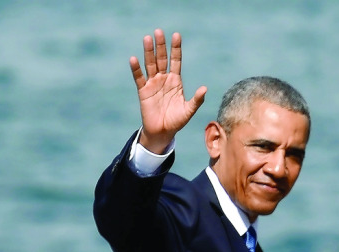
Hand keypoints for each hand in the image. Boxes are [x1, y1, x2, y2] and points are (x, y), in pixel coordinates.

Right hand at [130, 29, 205, 153]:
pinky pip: (139, 78)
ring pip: (150, 64)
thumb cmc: (177, 121)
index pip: (176, 61)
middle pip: (162, 59)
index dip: (176, 49)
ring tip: (147, 39)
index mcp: (176, 81)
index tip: (176, 35)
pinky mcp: (143, 91)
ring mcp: (153, 84)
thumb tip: (204, 88)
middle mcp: (164, 79)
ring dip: (148, 52)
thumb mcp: (189, 110)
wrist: (163, 132)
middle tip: (159, 31)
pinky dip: (136, 69)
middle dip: (161, 46)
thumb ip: (196, 100)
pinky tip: (134, 59)